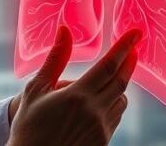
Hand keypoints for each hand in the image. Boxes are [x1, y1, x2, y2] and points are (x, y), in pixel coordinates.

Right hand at [7, 27, 140, 145]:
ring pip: (121, 101)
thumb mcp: (36, 88)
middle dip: (129, 62)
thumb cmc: (29, 125)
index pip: (108, 66)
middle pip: (121, 81)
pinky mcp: (103, 142)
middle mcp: (94, 112)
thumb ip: (55, 59)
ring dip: (120, 86)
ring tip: (111, 77)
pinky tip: (100, 102)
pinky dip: (113, 105)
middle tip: (133, 48)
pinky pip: (116, 117)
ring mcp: (101, 129)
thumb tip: (64, 30)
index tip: (136, 33)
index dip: (124, 47)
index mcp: (77, 96)